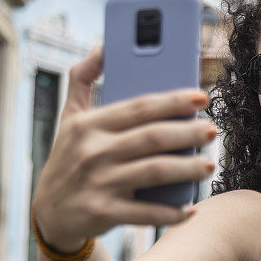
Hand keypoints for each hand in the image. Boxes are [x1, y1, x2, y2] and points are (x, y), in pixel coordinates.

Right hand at [31, 45, 216, 252]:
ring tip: (209, 165)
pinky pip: (144, 212)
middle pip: (152, 137)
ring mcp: (98, 183)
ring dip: (186, 169)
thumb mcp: (69, 118)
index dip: (173, 100)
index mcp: (89, 124)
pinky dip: (170, 213)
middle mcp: (93, 151)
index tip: (202, 98)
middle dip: (188, 133)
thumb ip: (82, 79)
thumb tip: (103, 46)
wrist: (48, 213)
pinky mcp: (103, 213)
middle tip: (213, 131)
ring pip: (154, 172)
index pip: (139, 106)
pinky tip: (191, 209)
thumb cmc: (69, 158)